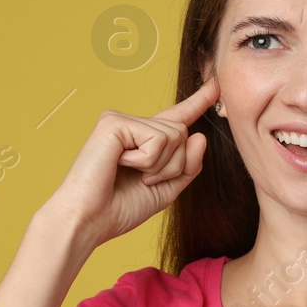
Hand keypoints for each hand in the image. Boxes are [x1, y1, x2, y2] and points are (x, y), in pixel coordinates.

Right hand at [43, 78, 219, 246]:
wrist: (89, 221)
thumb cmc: (118, 208)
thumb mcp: (165, 190)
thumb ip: (187, 166)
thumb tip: (199, 135)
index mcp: (144, 140)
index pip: (177, 117)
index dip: (199, 101)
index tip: (217, 85)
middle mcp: (133, 124)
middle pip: (183, 133)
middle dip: (173, 166)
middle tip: (144, 181)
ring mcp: (121, 120)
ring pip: (175, 135)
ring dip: (160, 166)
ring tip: (131, 174)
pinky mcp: (114, 122)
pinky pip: (157, 139)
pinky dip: (147, 161)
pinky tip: (120, 165)